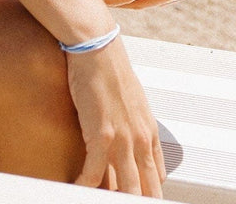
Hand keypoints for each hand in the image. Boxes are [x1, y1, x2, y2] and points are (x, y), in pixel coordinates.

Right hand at [66, 37, 166, 196]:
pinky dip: (86, 185)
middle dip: (136, 200)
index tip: (138, 196)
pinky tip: (77, 187)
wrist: (97, 48)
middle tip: (121, 202)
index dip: (148, 192)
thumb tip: (125, 134)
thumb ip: (132, 123)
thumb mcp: (130, 100)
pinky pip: (94, 173)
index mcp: (149, 132)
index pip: (157, 177)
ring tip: (98, 200)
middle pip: (146, 189)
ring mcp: (122, 140)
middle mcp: (140, 140)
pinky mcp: (101, 135)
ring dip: (113, 199)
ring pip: (126, 189)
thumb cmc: (109, 68)